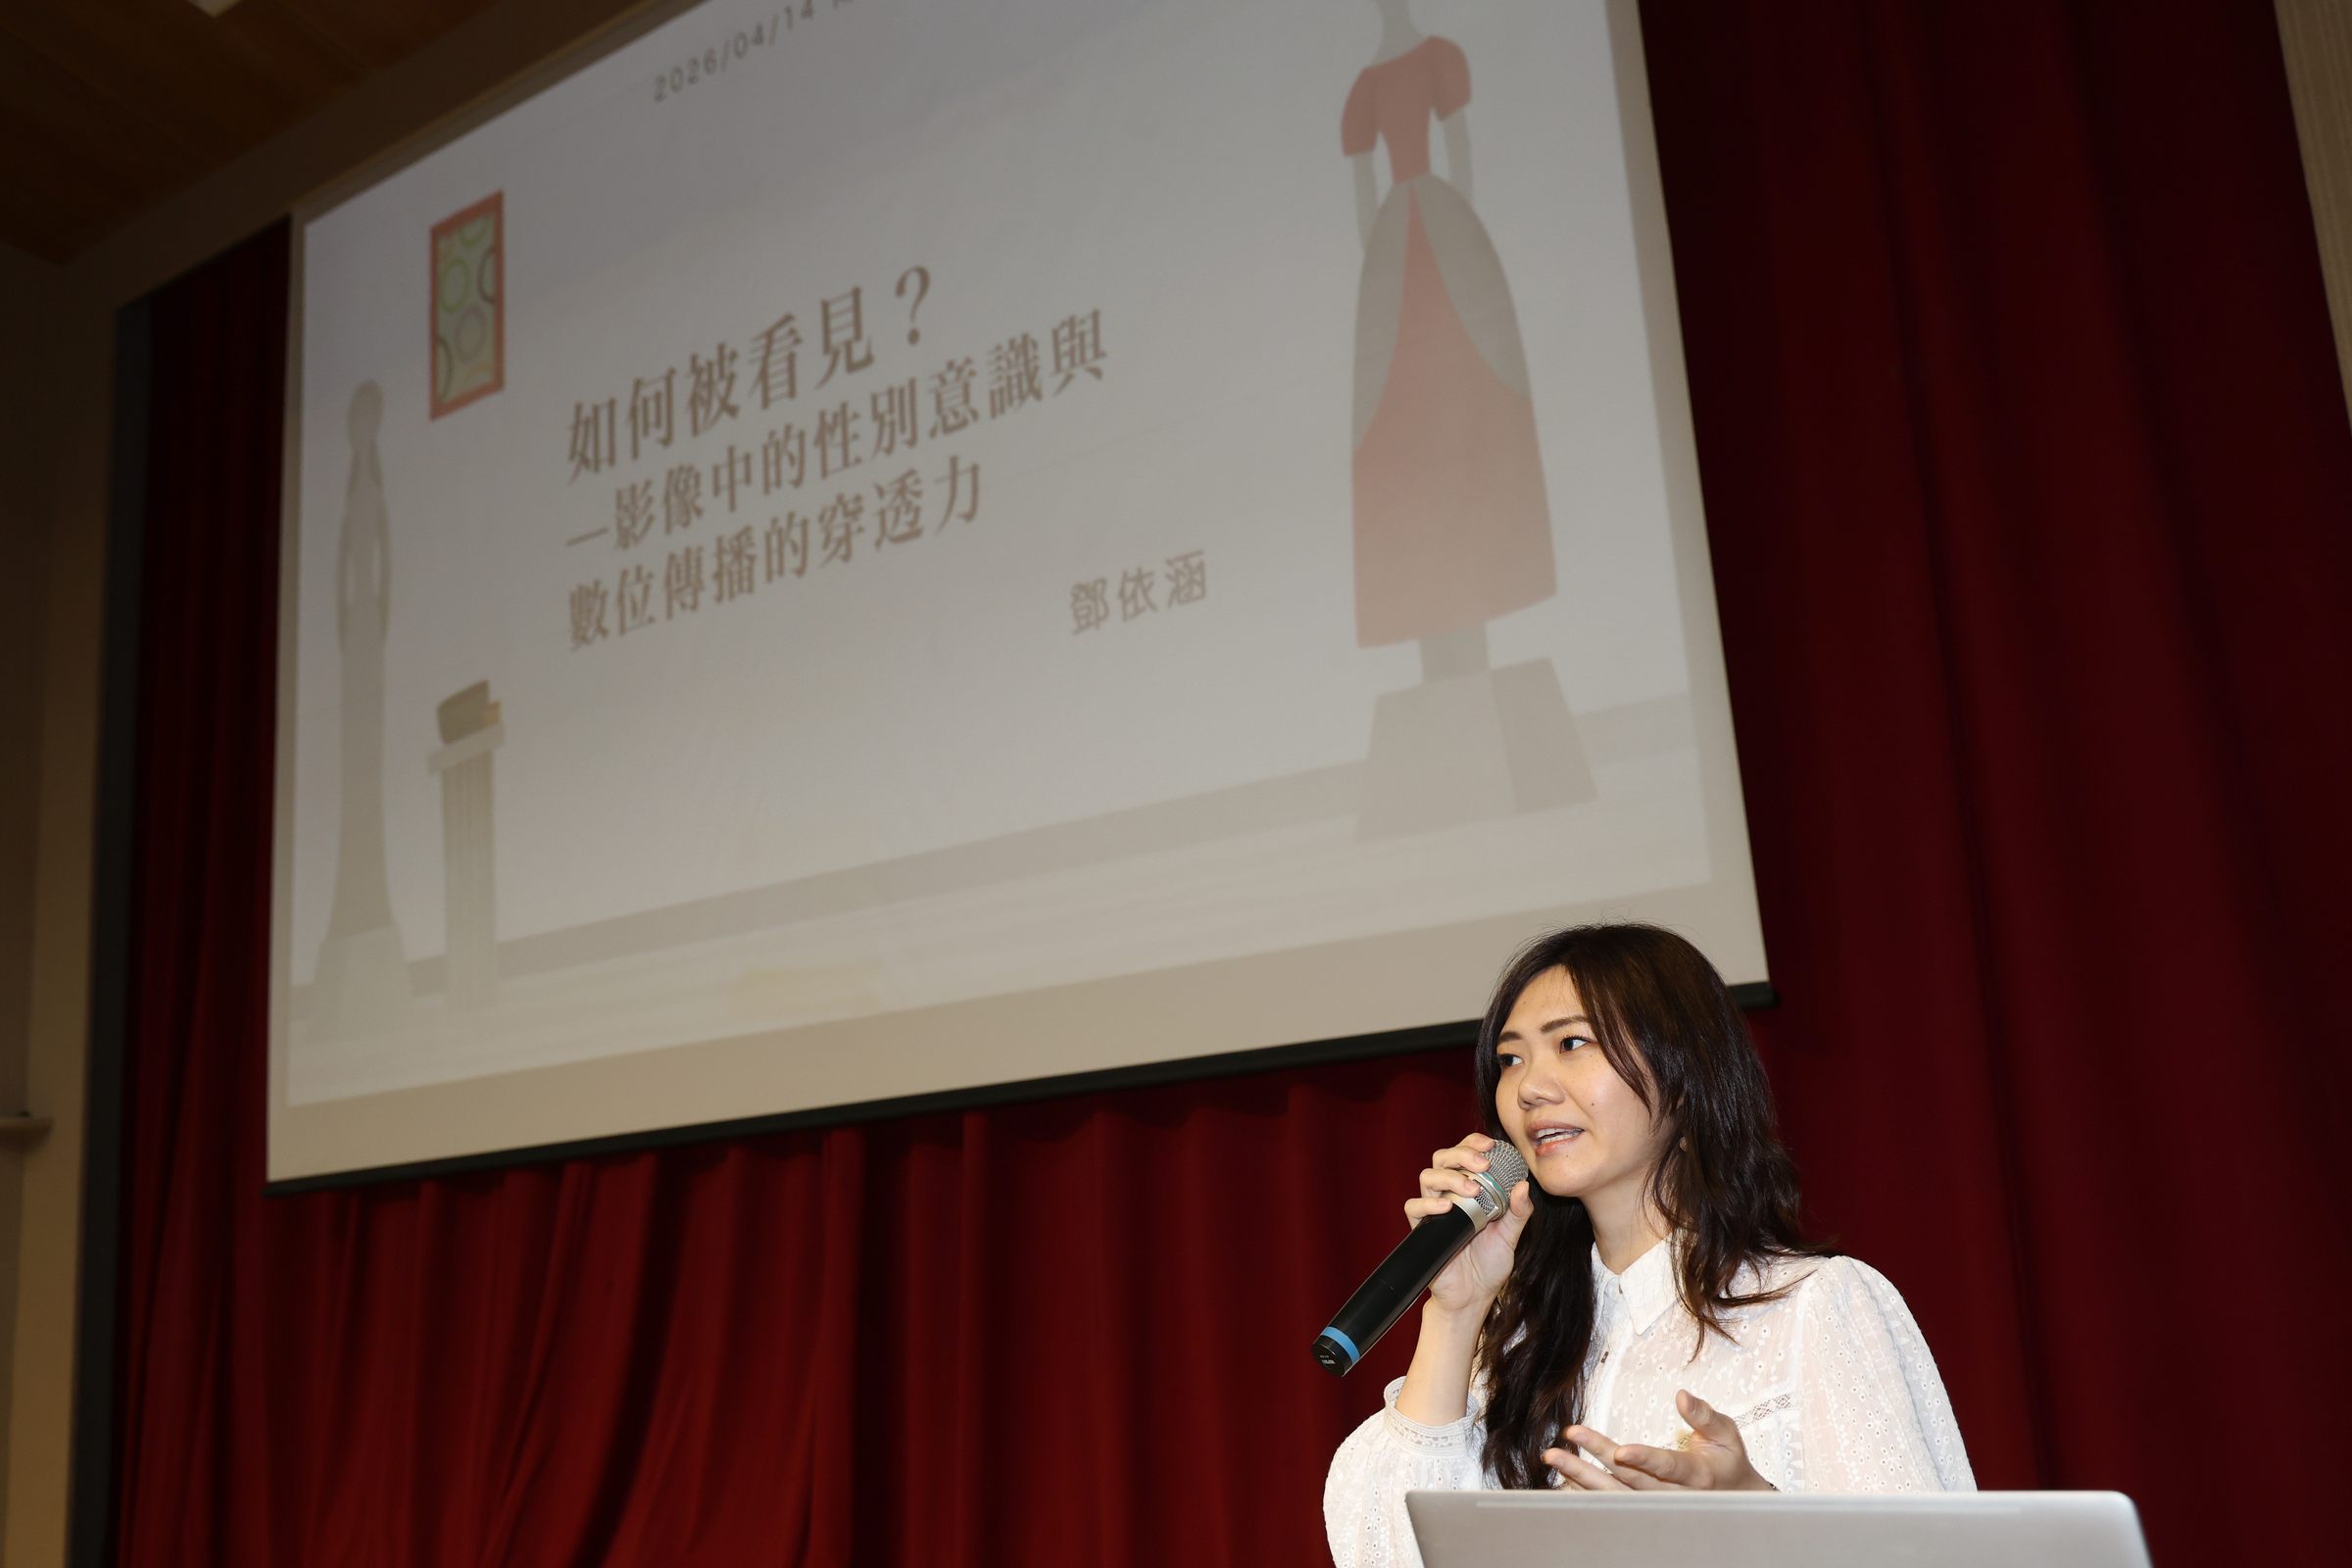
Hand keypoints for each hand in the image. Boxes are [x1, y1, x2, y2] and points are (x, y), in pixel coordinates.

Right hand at [1406, 1133, 1531, 1315]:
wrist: (1473, 1297)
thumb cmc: (1490, 1265)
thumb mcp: (1510, 1236)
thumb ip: (1519, 1213)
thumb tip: (1523, 1186)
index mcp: (1470, 1191)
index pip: (1464, 1154)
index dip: (1473, 1143)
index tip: (1491, 1144)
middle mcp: (1449, 1196)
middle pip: (1443, 1159)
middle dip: (1461, 1154)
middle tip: (1482, 1164)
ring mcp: (1435, 1211)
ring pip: (1428, 1177)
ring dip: (1449, 1177)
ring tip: (1470, 1188)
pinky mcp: (1423, 1229)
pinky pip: (1414, 1207)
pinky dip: (1427, 1204)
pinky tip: (1447, 1208)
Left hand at [1541, 1389, 1773, 1491]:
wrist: (1735, 1502)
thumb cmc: (1729, 1462)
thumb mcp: (1727, 1435)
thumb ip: (1705, 1416)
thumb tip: (1681, 1395)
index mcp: (1697, 1475)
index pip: (1667, 1467)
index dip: (1644, 1459)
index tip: (1619, 1451)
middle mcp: (1674, 1496)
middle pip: (1630, 1480)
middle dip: (1594, 1462)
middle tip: (1563, 1443)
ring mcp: (1658, 1507)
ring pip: (1616, 1495)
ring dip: (1582, 1478)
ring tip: (1554, 1458)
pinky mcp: (1645, 1511)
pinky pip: (1614, 1504)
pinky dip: (1588, 1493)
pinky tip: (1563, 1479)